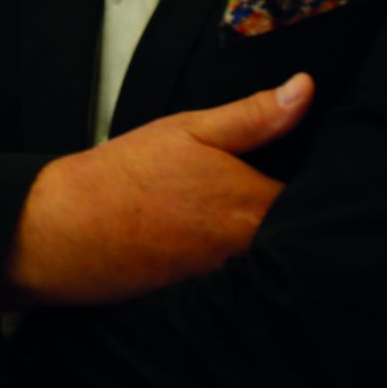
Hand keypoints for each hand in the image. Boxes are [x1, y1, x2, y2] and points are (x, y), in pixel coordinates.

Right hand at [7, 75, 312, 307]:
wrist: (65, 231)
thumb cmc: (125, 175)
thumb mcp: (189, 129)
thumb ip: (254, 115)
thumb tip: (306, 89)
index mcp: (255, 204)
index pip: (319, 199)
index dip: (321, 183)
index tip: (313, 166)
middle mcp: (253, 250)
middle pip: (299, 234)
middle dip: (301, 215)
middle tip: (285, 191)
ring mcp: (231, 280)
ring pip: (273, 258)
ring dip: (271, 241)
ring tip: (234, 215)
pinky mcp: (207, 298)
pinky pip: (245, 281)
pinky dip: (243, 265)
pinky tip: (212, 243)